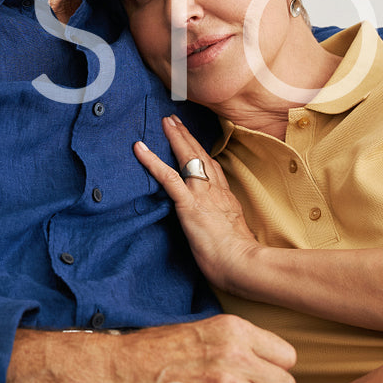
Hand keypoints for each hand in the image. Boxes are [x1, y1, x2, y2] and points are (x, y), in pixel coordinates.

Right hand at [0, 315, 297, 382]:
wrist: (111, 372)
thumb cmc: (148, 355)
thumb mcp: (195, 332)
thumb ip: (231, 345)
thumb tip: (258, 365)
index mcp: (233, 328)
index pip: (287, 355)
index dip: (273, 371)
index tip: (258, 381)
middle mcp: (236, 351)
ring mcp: (227, 380)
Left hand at [134, 115, 261, 295]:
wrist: (243, 262)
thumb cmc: (240, 259)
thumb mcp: (235, 237)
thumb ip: (226, 228)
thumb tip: (222, 232)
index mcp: (227, 199)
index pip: (213, 170)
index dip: (203, 154)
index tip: (195, 142)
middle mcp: (215, 191)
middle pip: (202, 156)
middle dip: (188, 136)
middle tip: (175, 120)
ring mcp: (202, 194)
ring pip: (188, 158)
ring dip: (175, 138)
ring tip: (165, 122)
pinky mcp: (188, 203)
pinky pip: (167, 177)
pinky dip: (152, 161)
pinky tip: (140, 149)